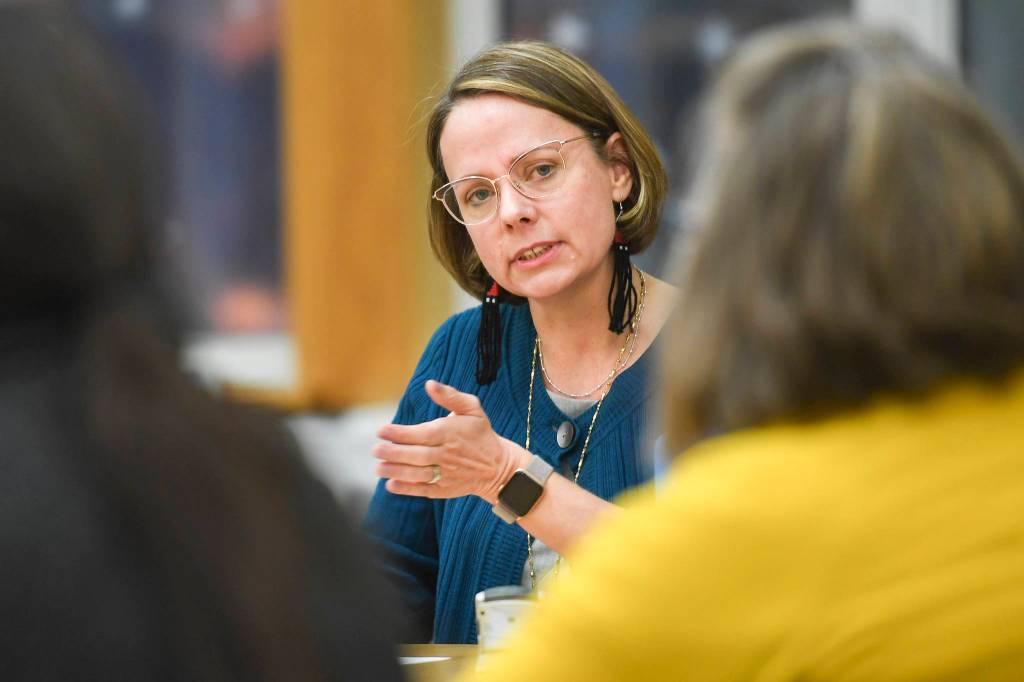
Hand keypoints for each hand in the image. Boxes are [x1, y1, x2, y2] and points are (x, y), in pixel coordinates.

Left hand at [374, 380, 527, 501]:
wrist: (498, 467)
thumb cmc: (480, 434)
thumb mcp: (472, 409)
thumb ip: (450, 396)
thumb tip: (429, 384)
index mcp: (450, 433)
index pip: (421, 434)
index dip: (399, 433)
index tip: (381, 431)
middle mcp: (446, 455)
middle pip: (416, 455)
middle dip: (393, 453)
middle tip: (375, 450)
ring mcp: (446, 474)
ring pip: (417, 474)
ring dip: (396, 471)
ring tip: (378, 468)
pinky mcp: (445, 489)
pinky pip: (424, 490)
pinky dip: (407, 489)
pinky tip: (391, 484)